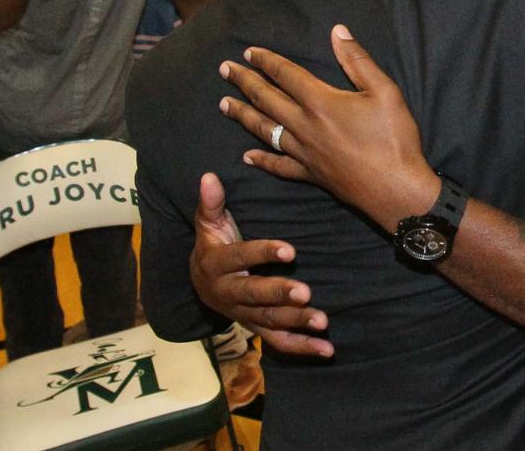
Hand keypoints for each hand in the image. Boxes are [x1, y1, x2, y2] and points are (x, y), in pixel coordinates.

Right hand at [190, 172, 333, 356]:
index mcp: (216, 265)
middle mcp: (228, 293)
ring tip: (322, 321)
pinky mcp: (256, 327)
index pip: (241, 258)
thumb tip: (210, 175)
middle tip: (306, 292)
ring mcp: (243, 314)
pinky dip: (302, 347)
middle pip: (255, 295)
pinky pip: (278, 342)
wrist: (198, 283)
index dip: (264, 253)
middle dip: (281, 294)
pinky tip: (326, 349)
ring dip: (296, 322)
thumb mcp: (208, 224)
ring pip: (269, 321)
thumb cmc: (212, 244)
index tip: (291, 250)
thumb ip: (211, 203)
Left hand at [218, 25, 439, 232]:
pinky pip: (278, 166)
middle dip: (244, 82)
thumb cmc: (394, 139)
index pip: (285, 75)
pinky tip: (247, 157)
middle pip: (266, 99)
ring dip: (243, 115)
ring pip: (264, 130)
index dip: (267, 62)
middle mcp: (305, 126)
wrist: (396, 190)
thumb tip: (337, 32)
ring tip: (224, 104)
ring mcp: (304, 153)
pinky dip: (261, 160)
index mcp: (321, 102)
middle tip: (224, 70)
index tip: (249, 52)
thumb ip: (358, 60)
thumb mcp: (385, 91)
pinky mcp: (310, 175)